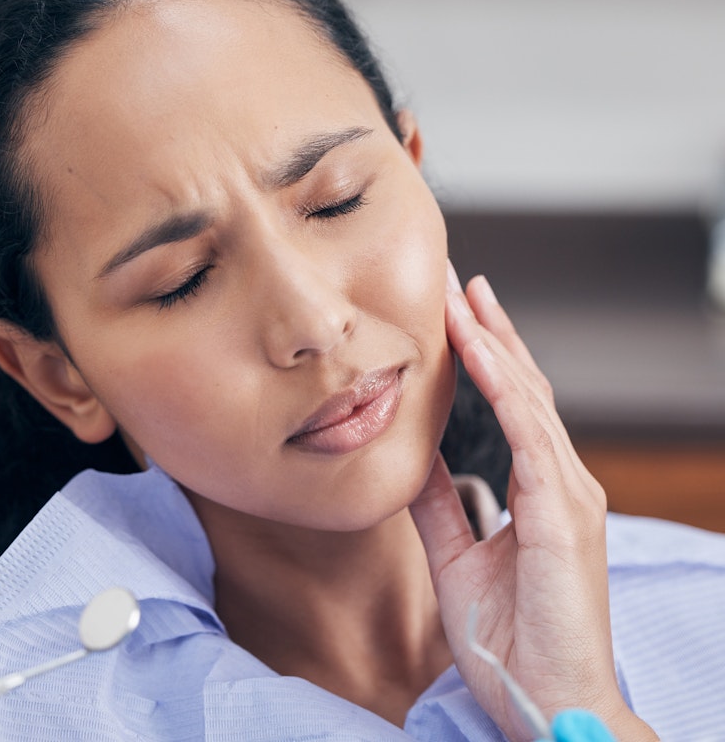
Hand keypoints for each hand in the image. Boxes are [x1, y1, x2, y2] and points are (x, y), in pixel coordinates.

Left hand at [409, 266, 657, 740]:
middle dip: (489, 330)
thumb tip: (414, 460)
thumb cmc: (514, 642)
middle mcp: (561, 484)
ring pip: (528, 398)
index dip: (486, 357)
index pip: (514, 407)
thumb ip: (441, 505)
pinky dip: (502, 386)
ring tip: (462, 296)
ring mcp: (567, 494)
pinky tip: (478, 350)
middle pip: (524, 388)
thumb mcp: (458, 558)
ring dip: (492, 342)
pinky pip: (528, 433)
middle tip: (458, 282)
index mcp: (542, 493)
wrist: (548, 705)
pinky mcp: (562, 512)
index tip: (457, 314)